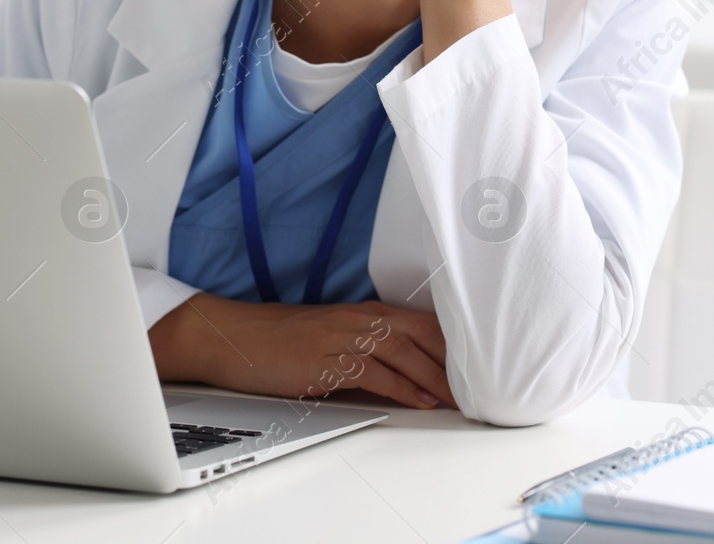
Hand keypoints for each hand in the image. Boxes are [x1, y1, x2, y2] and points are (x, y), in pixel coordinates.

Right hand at [149, 293, 457, 410]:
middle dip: (454, 361)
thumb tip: (403, 374)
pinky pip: (374, 372)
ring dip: (436, 377)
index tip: (478, 363)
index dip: (452, 343)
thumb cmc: (277, 340)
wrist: (231, 337)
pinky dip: (402, 388)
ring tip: (460, 399)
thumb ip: (366, 348)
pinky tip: (421, 402)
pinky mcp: (326, 360)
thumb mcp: (329, 337)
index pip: (420, 321)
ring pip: (403, 353)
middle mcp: (357, 318)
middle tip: (481, 385)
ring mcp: (341, 337)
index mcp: (362, 311)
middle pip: (420, 334)